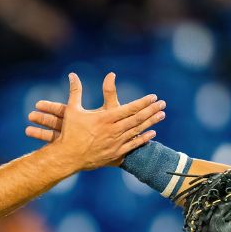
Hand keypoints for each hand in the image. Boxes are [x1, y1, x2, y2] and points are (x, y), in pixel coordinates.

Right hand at [37, 72, 165, 171]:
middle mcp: (113, 131)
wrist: (67, 157)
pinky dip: (143, 139)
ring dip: (151, 123)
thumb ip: (75, 91)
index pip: (129, 108)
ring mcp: (115, 143)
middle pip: (137, 119)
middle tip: (163, 104)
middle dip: (151, 110)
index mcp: (105, 119)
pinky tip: (152, 133)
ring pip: (137, 131)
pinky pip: (133, 146)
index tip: (153, 97)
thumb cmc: (70, 132)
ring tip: (162, 115)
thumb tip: (72, 74)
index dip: (143, 102)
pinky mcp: (115, 154)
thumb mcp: (72, 110)